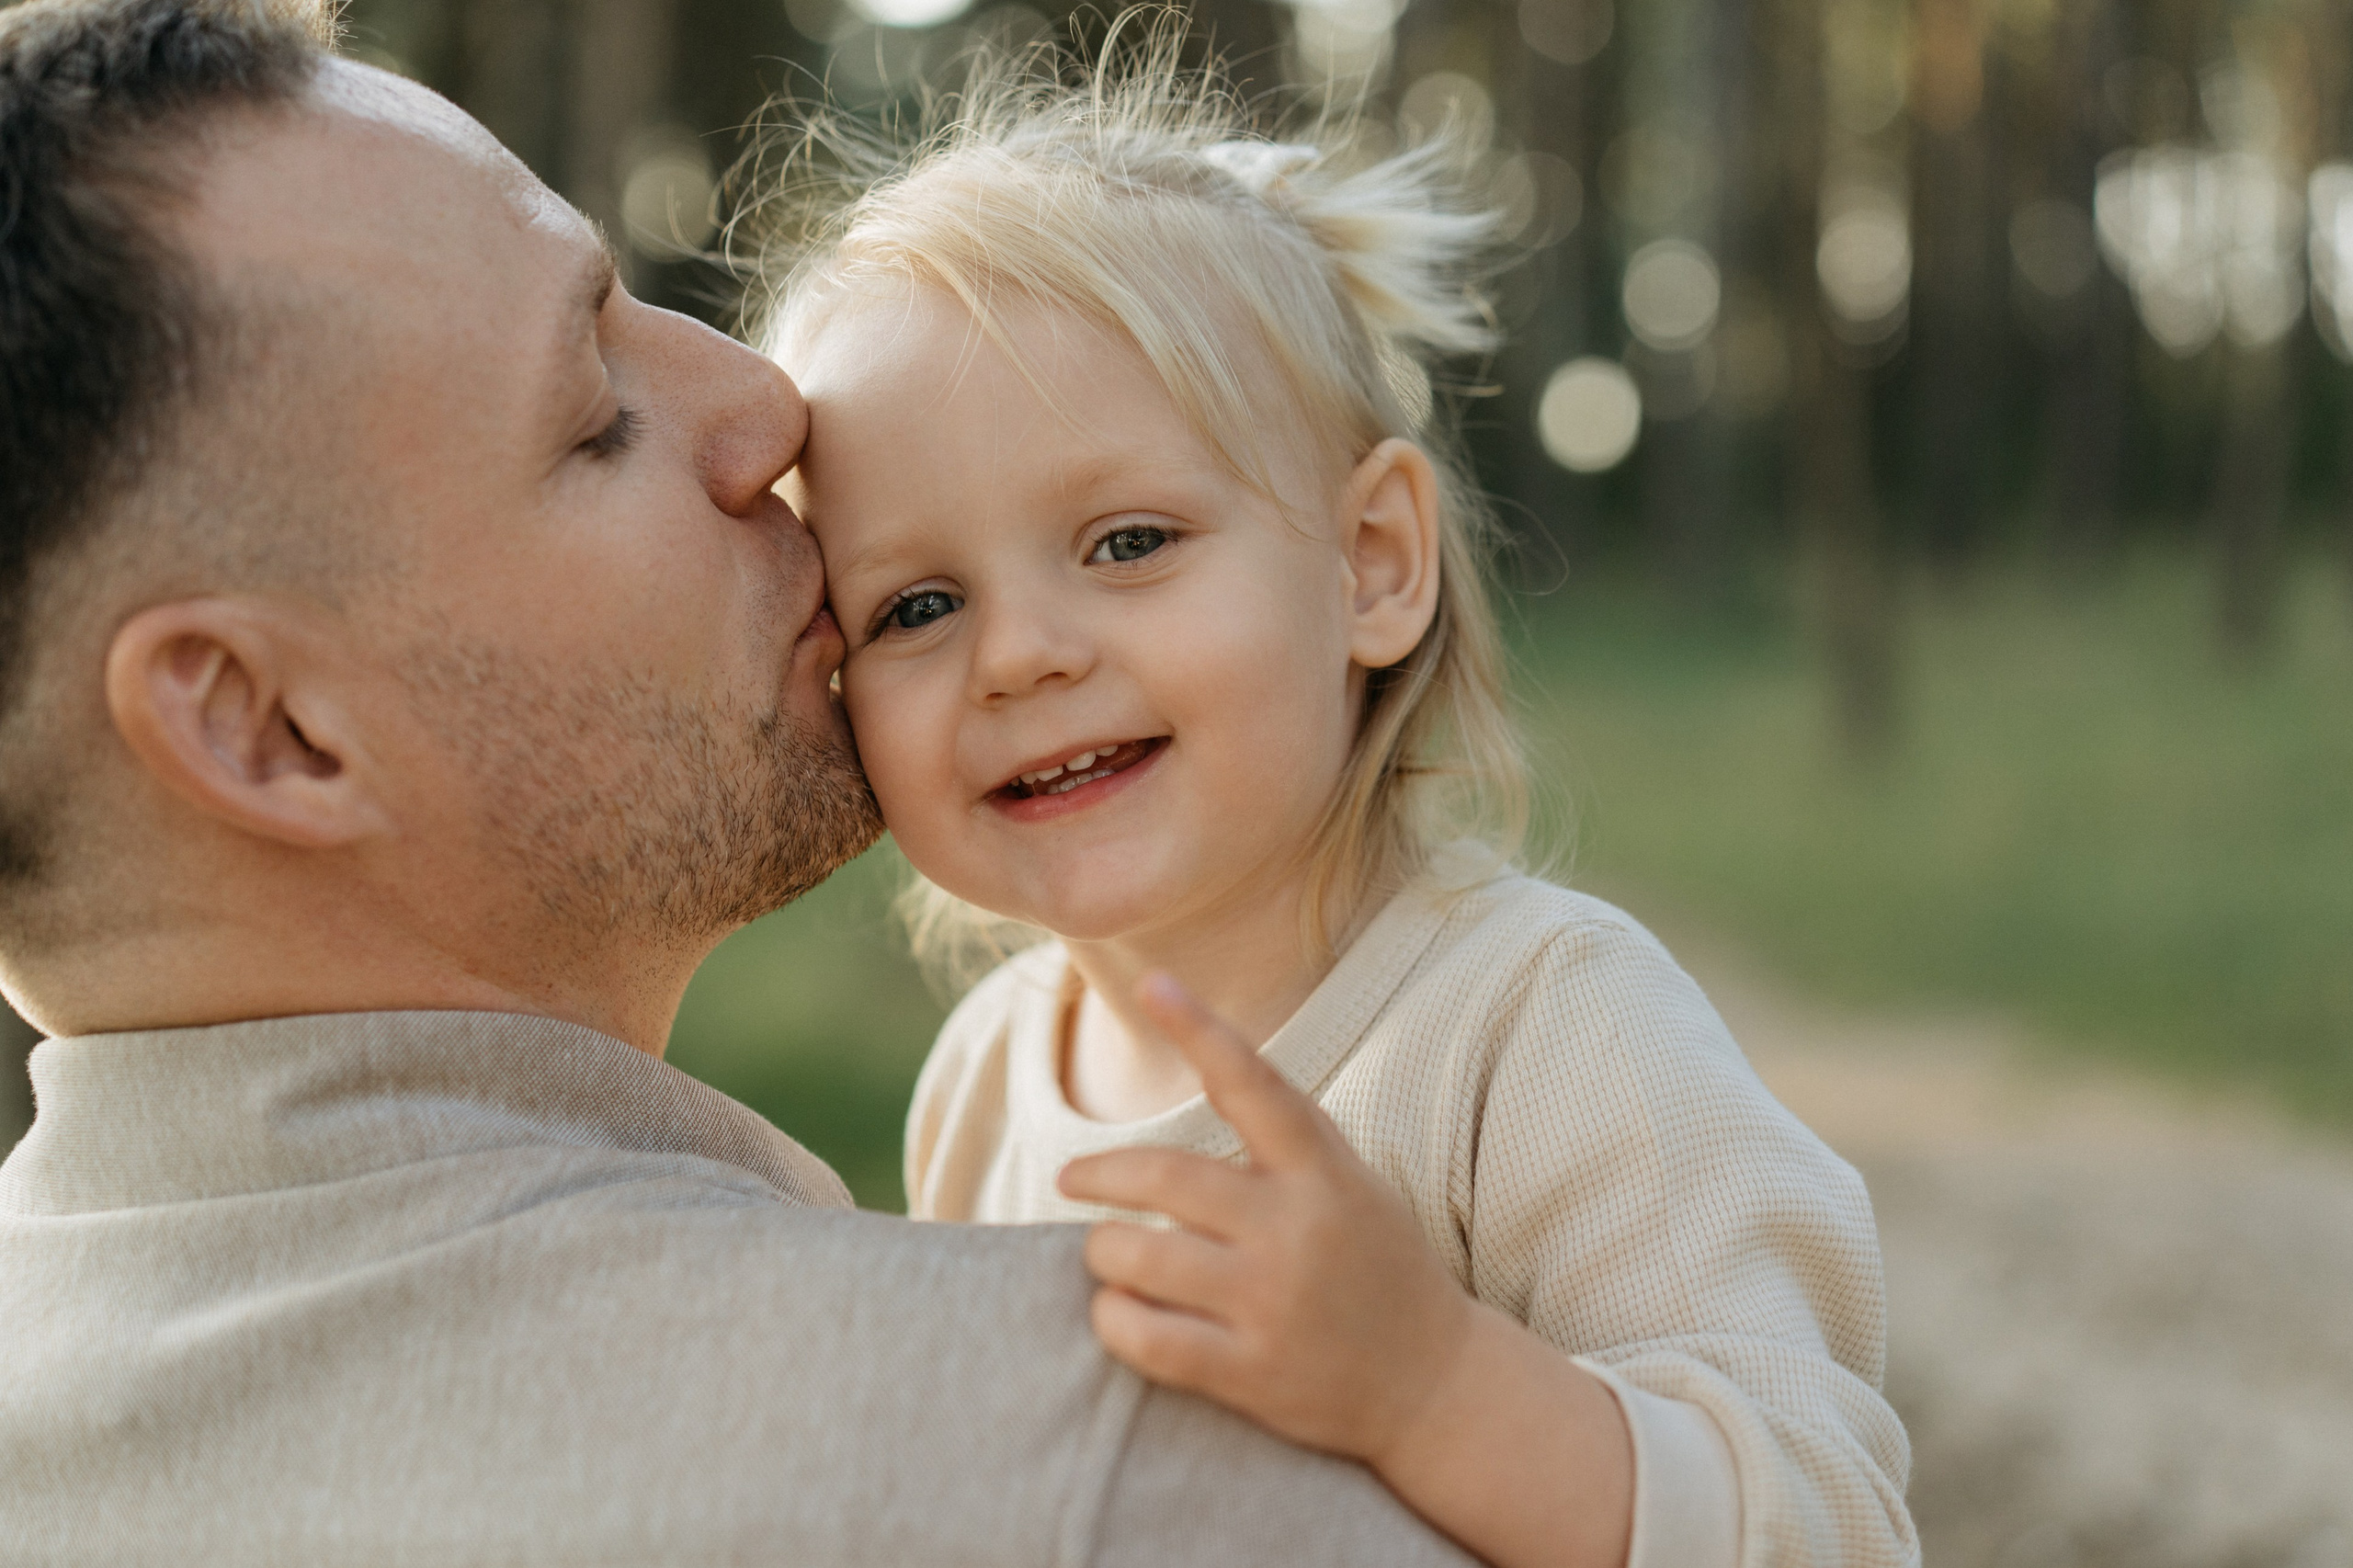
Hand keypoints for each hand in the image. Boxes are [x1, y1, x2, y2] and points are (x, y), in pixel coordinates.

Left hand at [1055, 973, 1478, 1468]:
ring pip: (1136, 1256)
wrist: (1436, 1385)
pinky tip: (1117, 1310)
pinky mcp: (1250, 1372)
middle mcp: (1295, 1228)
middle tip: (1070, 1177)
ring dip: (1102, 1249)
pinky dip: (1113, 1318)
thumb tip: (1199, 1082)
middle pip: (1162, 1175)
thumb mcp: (1348, 1183)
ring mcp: (1271, 1302)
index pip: (1252, 1082)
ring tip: (1106, 1251)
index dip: (1197, 1027)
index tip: (1151, 981)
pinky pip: (1145, 1337)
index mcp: (1321, 1170)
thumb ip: (1280, 1142)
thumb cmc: (1377, 1266)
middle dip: (1097, 1172)